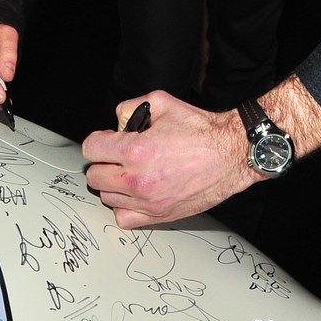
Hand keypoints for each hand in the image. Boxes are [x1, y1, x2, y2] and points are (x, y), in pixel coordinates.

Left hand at [82, 92, 254, 227]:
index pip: (91, 149)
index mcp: (136, 150)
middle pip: (94, 176)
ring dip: (113, 184)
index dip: (99, 140)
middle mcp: (138, 179)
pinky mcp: (159, 215)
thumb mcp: (161, 102)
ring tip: (130, 172)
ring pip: (107, 197)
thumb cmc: (201, 131)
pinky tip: (135, 192)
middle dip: (103, 162)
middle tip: (118, 156)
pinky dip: (124, 206)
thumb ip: (130, 108)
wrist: (229, 154)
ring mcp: (148, 201)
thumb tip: (117, 123)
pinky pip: (123, 217)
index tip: (107, 140)